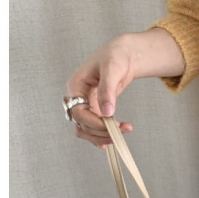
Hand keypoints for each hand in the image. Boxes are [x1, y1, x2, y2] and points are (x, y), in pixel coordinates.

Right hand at [66, 34, 135, 149]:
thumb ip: (107, 90)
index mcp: (75, 86)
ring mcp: (84, 105)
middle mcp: (76, 97)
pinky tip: (111, 142)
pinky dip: (100, 136)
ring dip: (101, 136)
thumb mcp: (112, 69)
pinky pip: (92, 127)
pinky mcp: (94, 109)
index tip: (113, 125)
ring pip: (85, 129)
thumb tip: (107, 112)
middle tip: (122, 132)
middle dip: (100, 131)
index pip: (78, 112)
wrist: (123, 56)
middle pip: (80, 124)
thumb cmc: (115, 56)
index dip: (94, 122)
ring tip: (122, 133)